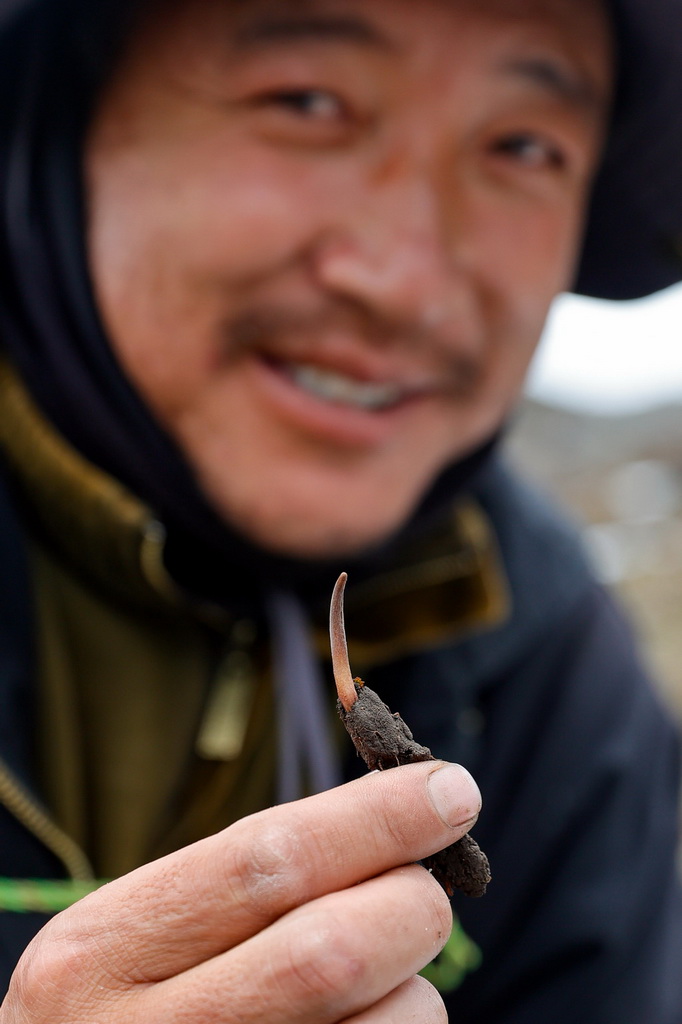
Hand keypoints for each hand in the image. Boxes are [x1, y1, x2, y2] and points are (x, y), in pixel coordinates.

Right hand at [2, 761, 480, 1022]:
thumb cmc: (127, 1011)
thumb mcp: (139, 938)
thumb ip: (247, 888)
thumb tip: (401, 822)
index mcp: (102, 949)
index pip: (267, 861)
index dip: (374, 819)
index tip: (450, 788)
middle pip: (333, 949)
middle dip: (410, 903)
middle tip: (424, 893)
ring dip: (413, 993)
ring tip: (372, 990)